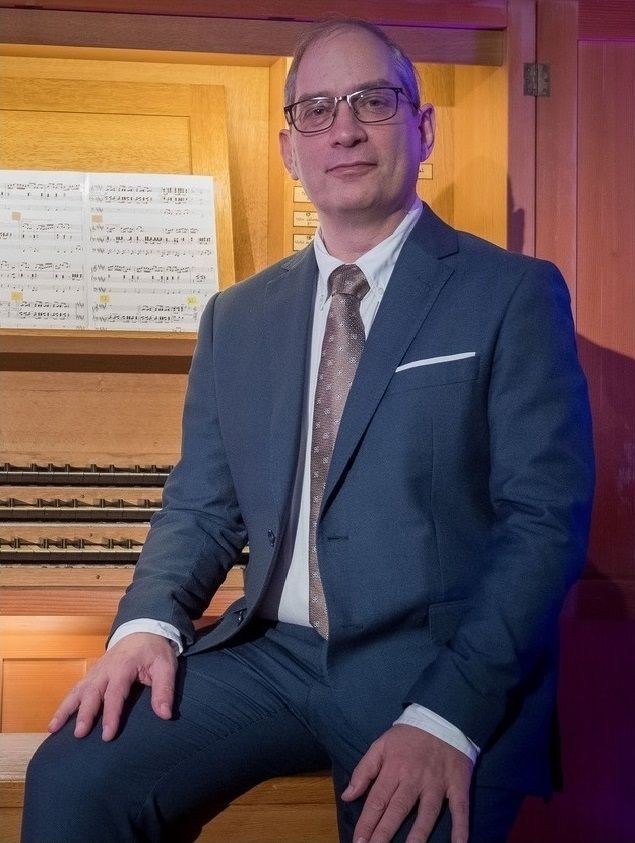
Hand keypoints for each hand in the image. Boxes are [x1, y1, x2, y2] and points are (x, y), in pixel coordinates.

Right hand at [48, 632, 176, 741]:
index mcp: (124, 667)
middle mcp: (105, 669)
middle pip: (92, 693)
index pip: (115, 694)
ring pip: (77, 690)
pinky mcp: (92, 674)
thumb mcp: (166, 666)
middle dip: (84, 714)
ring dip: (65, 709)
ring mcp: (96, 671)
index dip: (111, 715)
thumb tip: (165, 715)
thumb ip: (164, 690)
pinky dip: (65, 704)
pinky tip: (56, 720)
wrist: (143, 629)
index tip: (107, 735)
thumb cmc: (155, 650)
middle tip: (79, 734)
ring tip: (53, 728)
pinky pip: (75, 689)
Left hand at [341, 724, 472, 842]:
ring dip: (418, 835)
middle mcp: (414, 779)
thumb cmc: (408, 736)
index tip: (358, 842)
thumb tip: (348, 796)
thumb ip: (363, 771)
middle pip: (397, 810)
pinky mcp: (457, 786)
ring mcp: (437, 784)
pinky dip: (460, 829)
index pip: (377, 800)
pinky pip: (460, 810)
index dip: (367, 823)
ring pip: (427, 813)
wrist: (442, 717)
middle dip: (384, 834)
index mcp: (393, 769)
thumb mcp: (381, 745)